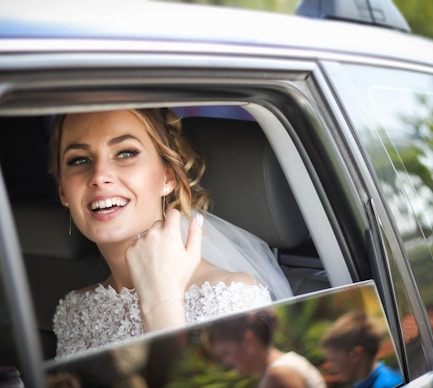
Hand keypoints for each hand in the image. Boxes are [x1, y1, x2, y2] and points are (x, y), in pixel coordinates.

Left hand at [125, 208, 202, 329]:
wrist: (159, 296)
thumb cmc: (178, 278)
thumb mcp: (193, 255)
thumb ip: (195, 233)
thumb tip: (197, 217)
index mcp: (170, 234)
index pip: (172, 212)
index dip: (175, 218)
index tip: (175, 226)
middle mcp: (153, 235)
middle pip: (159, 222)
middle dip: (164, 230)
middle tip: (168, 249)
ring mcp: (139, 242)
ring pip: (147, 233)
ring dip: (152, 239)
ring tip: (157, 258)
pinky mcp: (129, 251)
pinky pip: (136, 243)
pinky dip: (141, 249)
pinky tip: (148, 262)